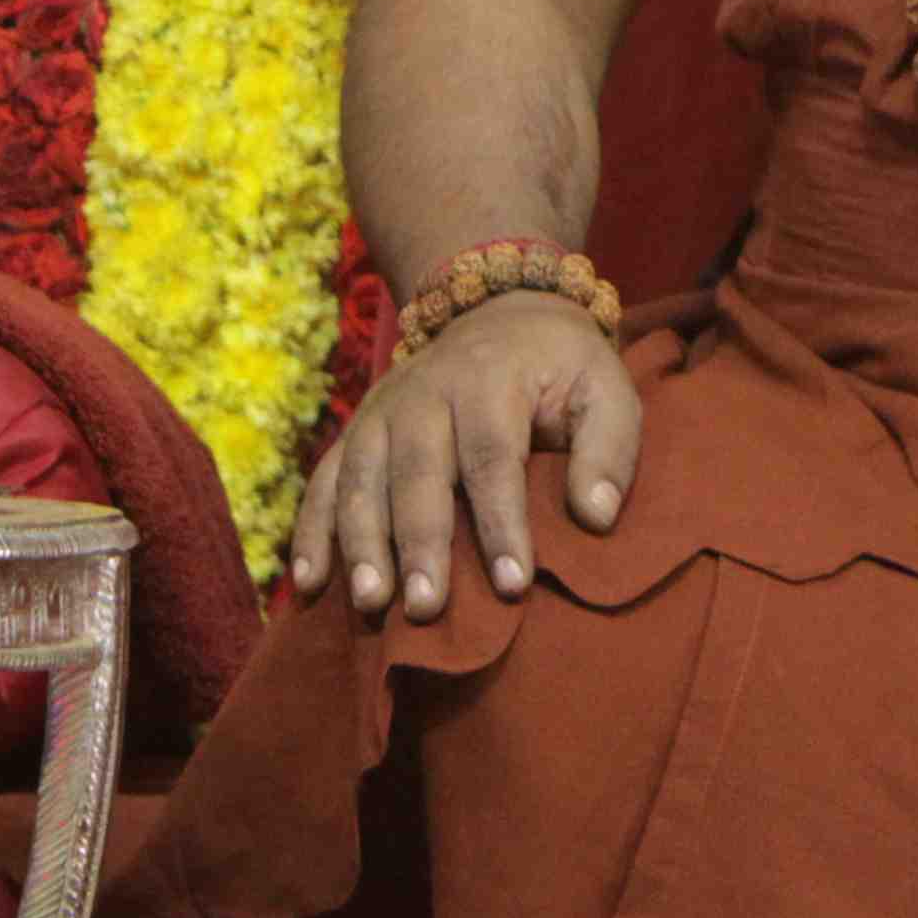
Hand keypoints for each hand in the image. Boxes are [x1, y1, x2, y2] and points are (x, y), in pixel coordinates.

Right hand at [288, 295, 643, 625]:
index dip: (501, 523)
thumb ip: (609, 449)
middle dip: (420, 544)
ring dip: (361, 544)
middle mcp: (424, 391)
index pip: (492, 457)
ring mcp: (381, 411)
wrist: (502, 309)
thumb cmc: (562, 368)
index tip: (512, 585)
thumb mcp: (605, 388)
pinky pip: (324, 482)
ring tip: (372, 603)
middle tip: (426, 608)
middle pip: (417, 473)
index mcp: (489, 379)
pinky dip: (311, 532)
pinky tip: (308, 585)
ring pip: (362, 480)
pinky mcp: (356, 431)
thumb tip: (597, 517)